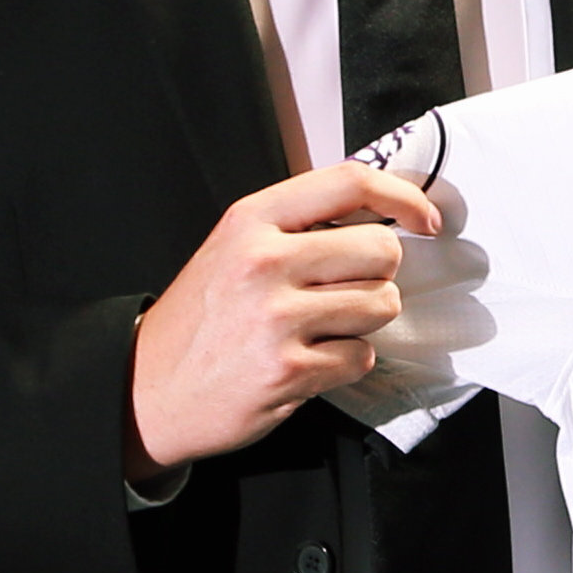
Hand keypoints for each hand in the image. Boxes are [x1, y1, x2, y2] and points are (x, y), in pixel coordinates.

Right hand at [128, 160, 437, 473]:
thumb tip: (384, 216)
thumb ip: (298, 226)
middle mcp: (264, 261)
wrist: (147, 389)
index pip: (350, 183)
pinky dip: (346, 363)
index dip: (403, 196)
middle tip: (346, 293)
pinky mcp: (288, 370)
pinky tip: (309, 362)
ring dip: (364, 322)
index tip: (426, 219)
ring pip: (381, 305)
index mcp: (252, 220)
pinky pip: (361, 356)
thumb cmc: (201, 319)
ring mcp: (276, 319)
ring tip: (322, 329)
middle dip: (379, 276)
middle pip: (381, 251)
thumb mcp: (234, 248)